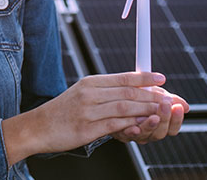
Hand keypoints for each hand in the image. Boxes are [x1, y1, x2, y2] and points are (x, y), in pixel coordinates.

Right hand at [2, 71, 168, 165]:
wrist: (38, 127)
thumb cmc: (62, 112)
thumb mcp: (82, 94)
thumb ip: (104, 91)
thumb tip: (130, 89)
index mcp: (90, 82)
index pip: (123, 77)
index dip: (145, 77)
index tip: (161, 78)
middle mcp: (90, 94)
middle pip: (127, 92)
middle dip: (152, 95)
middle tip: (169, 97)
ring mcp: (88, 111)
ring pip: (124, 107)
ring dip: (146, 109)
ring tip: (162, 111)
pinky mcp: (86, 129)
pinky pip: (114, 125)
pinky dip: (131, 125)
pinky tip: (142, 126)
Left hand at [112, 85, 188, 144]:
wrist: (109, 98)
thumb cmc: (134, 96)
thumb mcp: (153, 94)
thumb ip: (168, 99)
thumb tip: (185, 105)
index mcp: (158, 124)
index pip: (172, 127)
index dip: (177, 119)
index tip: (178, 107)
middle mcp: (148, 132)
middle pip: (161, 132)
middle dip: (165, 118)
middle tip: (166, 105)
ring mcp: (134, 134)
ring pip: (146, 135)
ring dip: (150, 125)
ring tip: (154, 116)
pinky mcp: (120, 133)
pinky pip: (126, 135)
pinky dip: (131, 132)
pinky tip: (134, 126)